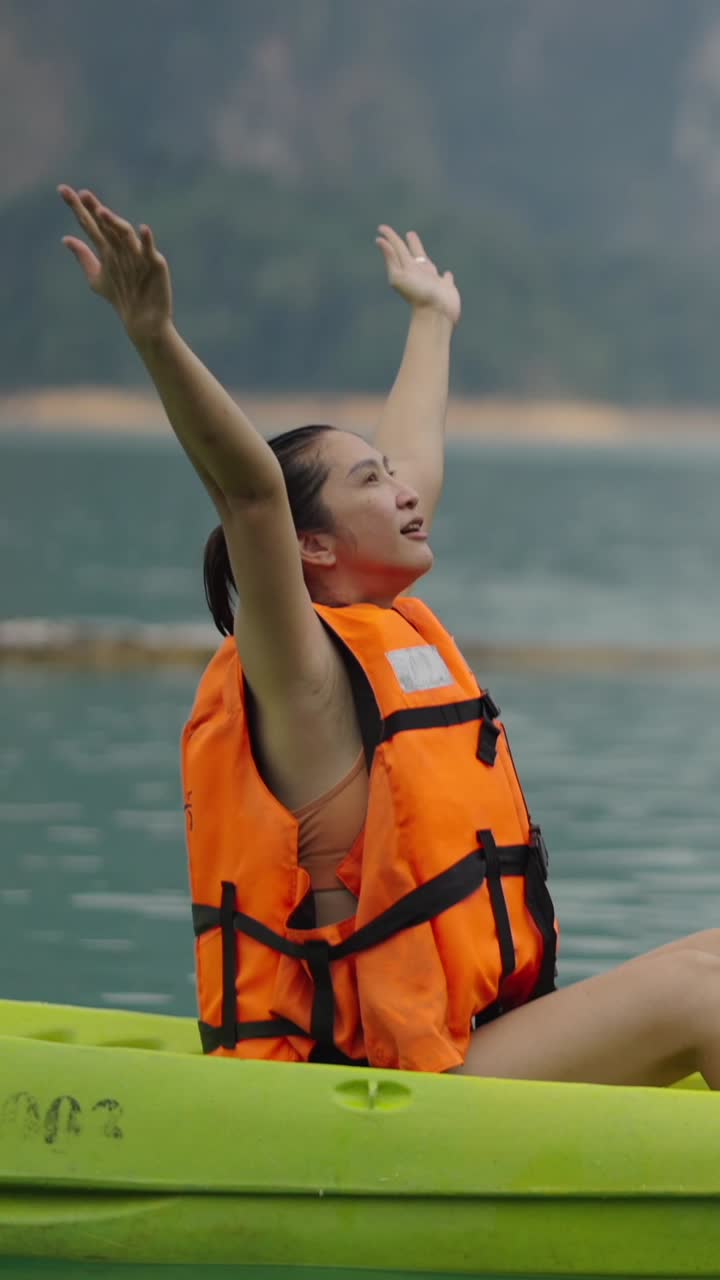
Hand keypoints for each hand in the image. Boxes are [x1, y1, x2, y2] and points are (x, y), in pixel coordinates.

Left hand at [58, 185, 172, 343]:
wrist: (142, 319)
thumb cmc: (121, 297)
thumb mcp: (97, 278)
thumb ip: (83, 257)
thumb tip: (66, 239)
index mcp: (108, 248)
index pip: (90, 224)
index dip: (77, 208)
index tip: (63, 190)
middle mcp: (122, 247)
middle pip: (106, 225)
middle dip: (95, 210)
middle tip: (83, 195)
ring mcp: (139, 254)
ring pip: (124, 235)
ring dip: (114, 223)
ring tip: (101, 212)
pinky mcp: (155, 265)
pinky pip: (149, 251)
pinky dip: (147, 241)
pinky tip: (142, 229)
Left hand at [376, 225, 460, 326]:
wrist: (435, 315)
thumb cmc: (418, 296)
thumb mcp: (400, 276)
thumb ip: (392, 258)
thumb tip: (379, 240)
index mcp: (407, 269)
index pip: (397, 249)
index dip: (390, 238)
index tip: (381, 229)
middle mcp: (419, 274)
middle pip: (413, 255)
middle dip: (409, 244)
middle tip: (408, 234)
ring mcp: (433, 282)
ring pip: (428, 266)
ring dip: (425, 258)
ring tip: (422, 252)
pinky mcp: (447, 288)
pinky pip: (446, 279)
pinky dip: (446, 276)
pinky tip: (447, 274)